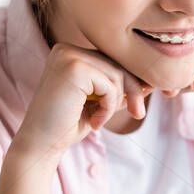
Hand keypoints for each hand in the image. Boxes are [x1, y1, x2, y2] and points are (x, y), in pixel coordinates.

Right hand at [11, 41, 151, 163]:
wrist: (41, 145)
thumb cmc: (68, 124)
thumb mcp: (101, 101)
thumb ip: (120, 87)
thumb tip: (152, 79)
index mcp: (70, 52)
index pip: (112, 59)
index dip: (130, 80)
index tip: (139, 103)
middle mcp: (66, 48)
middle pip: (117, 63)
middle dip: (132, 90)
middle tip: (137, 113)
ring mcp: (68, 56)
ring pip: (117, 74)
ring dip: (117, 102)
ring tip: (100, 120)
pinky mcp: (73, 68)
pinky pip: (110, 85)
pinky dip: (109, 107)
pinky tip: (95, 121)